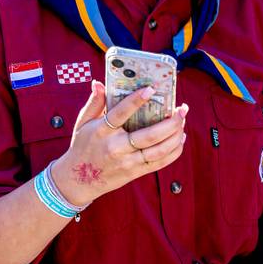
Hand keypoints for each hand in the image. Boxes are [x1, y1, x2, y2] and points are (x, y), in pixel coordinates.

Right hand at [50, 80, 188, 206]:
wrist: (79, 180)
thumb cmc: (82, 147)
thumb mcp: (82, 123)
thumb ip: (94, 103)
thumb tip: (98, 83)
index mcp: (102, 131)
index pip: (120, 113)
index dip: (136, 100)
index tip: (151, 89)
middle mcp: (116, 147)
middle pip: (150, 135)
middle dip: (170, 122)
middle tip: (181, 109)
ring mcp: (128, 162)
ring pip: (160, 150)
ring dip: (176, 135)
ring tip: (183, 121)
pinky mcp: (136, 172)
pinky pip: (161, 162)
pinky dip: (175, 150)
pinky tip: (180, 139)